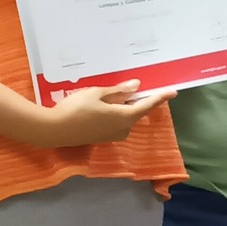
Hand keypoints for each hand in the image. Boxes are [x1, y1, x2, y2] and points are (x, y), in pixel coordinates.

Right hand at [31, 81, 173, 147]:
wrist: (53, 130)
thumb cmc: (76, 108)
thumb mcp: (98, 94)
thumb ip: (118, 91)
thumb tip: (136, 87)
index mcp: (126, 117)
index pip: (148, 105)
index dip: (160, 97)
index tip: (173, 92)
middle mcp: (123, 129)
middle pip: (135, 111)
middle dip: (135, 100)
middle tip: (130, 87)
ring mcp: (112, 136)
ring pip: (124, 118)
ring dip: (122, 107)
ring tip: (108, 95)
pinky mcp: (102, 138)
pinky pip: (114, 123)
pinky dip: (113, 114)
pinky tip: (101, 107)